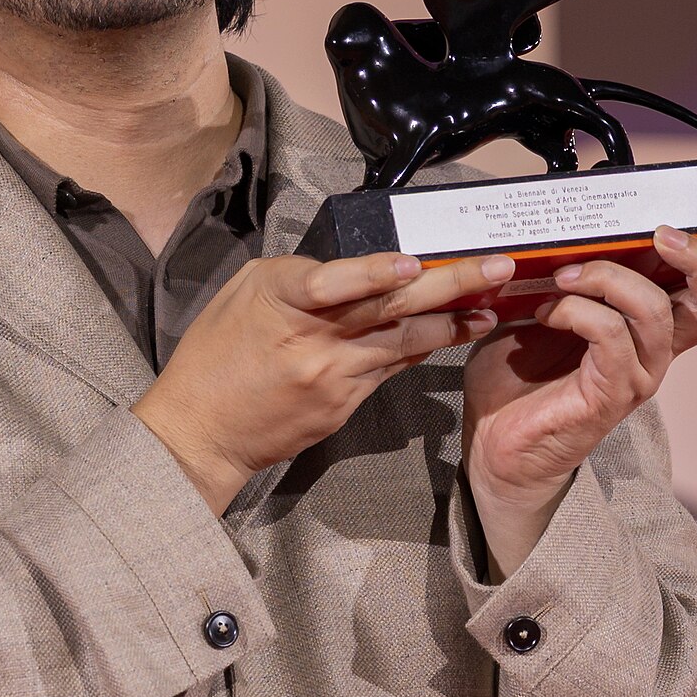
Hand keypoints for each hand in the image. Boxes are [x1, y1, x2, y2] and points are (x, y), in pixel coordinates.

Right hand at [136, 249, 510, 514]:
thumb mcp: (242, 295)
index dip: (377, 274)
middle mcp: (313, 338)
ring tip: (491, 305)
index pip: (336, 283)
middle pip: (391, 307)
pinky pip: (391, 368)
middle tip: (496, 267)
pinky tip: (452, 332)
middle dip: (451, 284)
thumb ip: (298, 277)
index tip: (416, 264)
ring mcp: (332, 375)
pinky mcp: (344, 403)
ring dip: (453, 320)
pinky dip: (422, 346)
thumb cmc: (213, 356)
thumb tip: (352, 267)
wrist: (201, 432)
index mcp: (281, 300)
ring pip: (405, 341)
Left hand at [464, 227, 696, 576]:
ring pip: (654, 310)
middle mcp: (656, 353)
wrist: (497, 443)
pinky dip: (577, 310)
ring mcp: (637, 376)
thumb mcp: (547, 310)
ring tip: (566, 276)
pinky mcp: (609, 394)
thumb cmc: (521, 378)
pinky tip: (546, 312)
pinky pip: (610, 336)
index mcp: (653, 330)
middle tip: (659, 234)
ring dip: (609, 278)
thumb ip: (573, 275)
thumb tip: (567, 230)